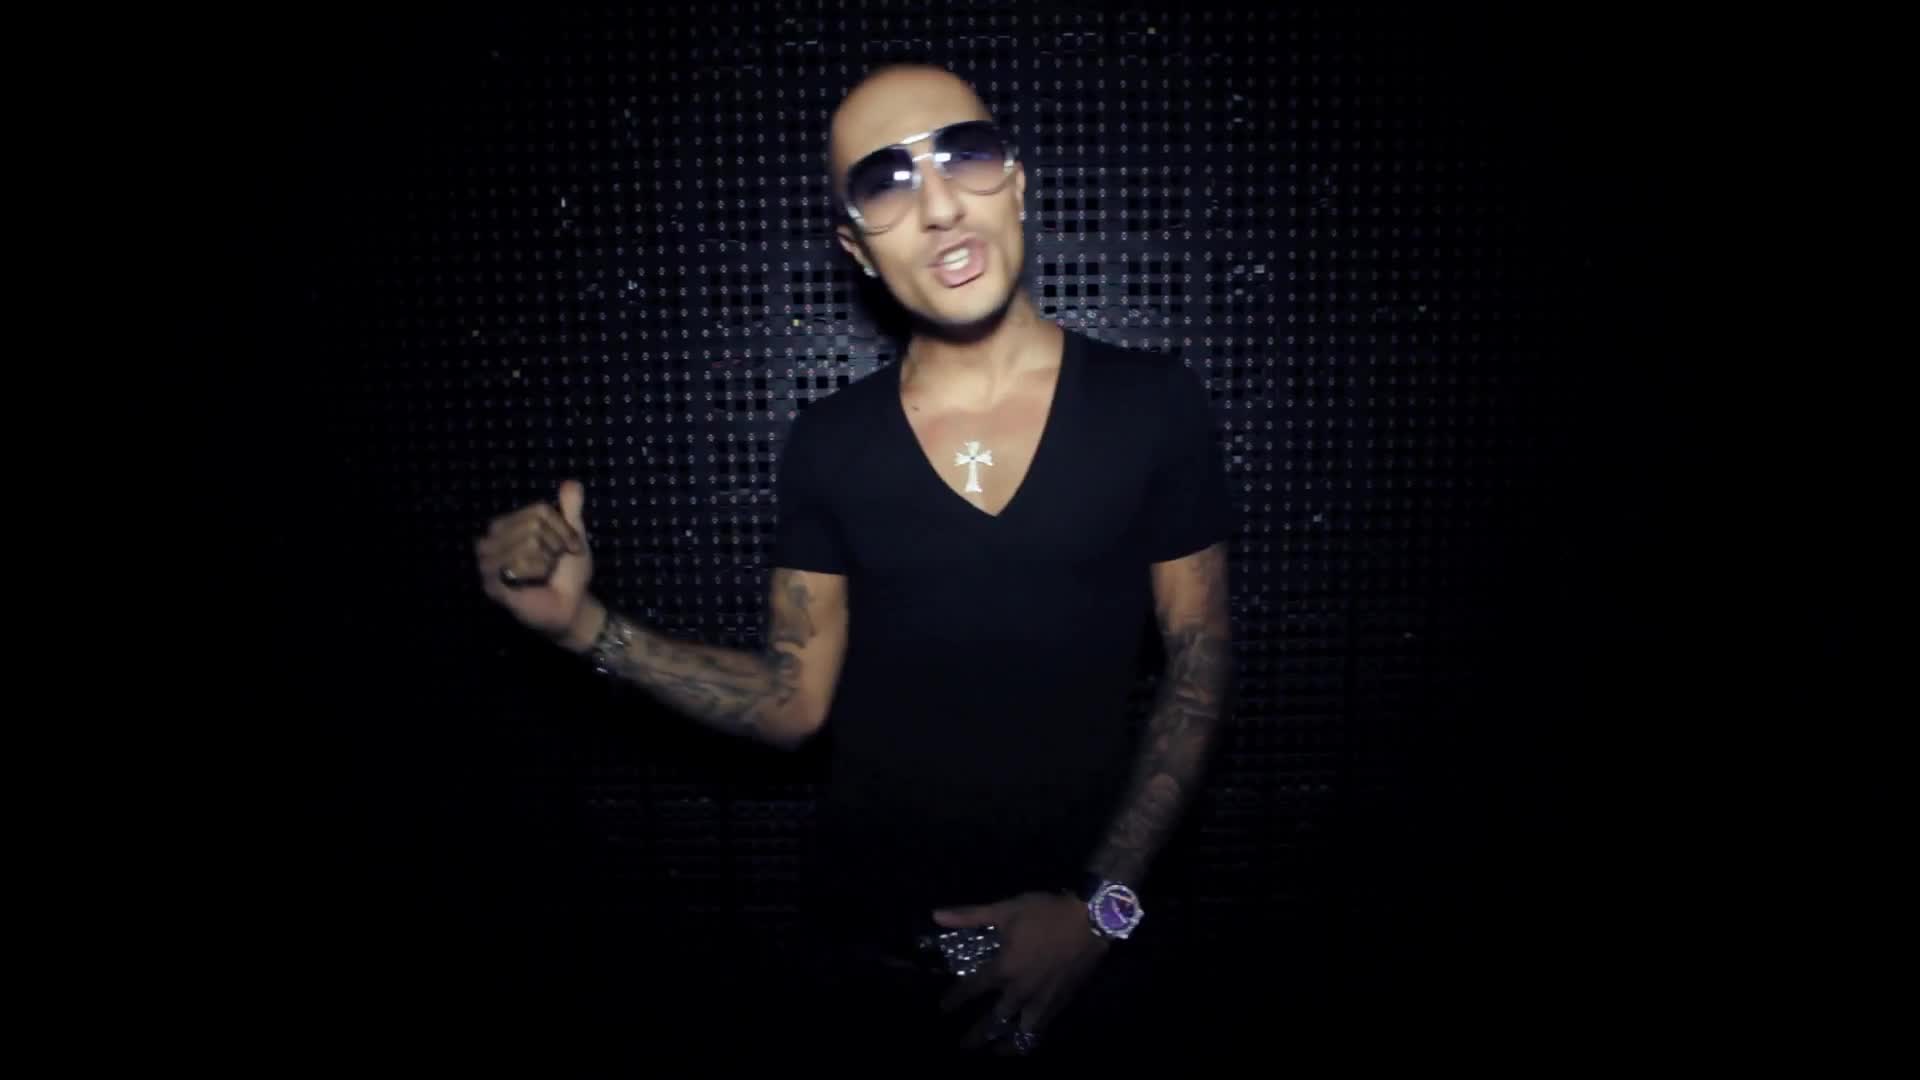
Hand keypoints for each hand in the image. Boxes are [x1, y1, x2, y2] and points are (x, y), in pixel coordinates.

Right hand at [474, 479, 596, 644]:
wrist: (571, 607)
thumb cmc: (568, 573)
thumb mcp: (574, 536)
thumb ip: (571, 509)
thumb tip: (571, 482)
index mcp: (508, 526)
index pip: (538, 510)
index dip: (561, 528)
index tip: (571, 547)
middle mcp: (492, 541)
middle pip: (534, 524)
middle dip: (555, 545)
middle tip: (555, 562)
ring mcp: (488, 562)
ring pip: (528, 541)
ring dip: (546, 560)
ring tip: (543, 573)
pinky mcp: (491, 583)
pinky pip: (517, 563)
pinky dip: (535, 572)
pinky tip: (532, 582)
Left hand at [932, 890, 1109, 1054]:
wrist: (1093, 920)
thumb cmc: (1046, 913)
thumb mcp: (1006, 909)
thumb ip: (971, 915)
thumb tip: (936, 915)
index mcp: (1003, 969)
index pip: (971, 989)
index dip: (954, 1000)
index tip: (943, 1009)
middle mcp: (1020, 991)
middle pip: (993, 1020)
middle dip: (976, 1035)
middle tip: (964, 1046)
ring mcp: (1042, 1000)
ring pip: (1020, 1031)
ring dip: (1005, 1044)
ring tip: (996, 1052)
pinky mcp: (1062, 1002)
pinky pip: (1043, 1027)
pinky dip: (1031, 1036)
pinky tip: (1028, 1039)